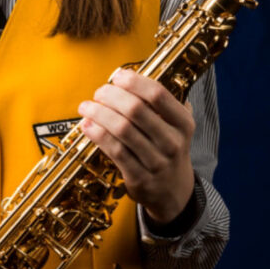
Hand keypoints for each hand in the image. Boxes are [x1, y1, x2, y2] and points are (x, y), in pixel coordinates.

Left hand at [77, 68, 195, 224]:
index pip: (158, 94)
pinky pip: (114, 150)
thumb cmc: (168, 149)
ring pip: (121, 129)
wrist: (174, 192)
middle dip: (111, 96)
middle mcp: (172, 142)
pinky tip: (87, 125)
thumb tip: (127, 78)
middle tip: (99, 92)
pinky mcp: (139, 177)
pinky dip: (97, 134)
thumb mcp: (176, 126)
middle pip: (135, 109)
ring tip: (86, 107)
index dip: (134, 82)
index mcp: (183, 123)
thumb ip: (159, 104)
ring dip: (99, 113)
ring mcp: (156, 162)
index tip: (118, 76)